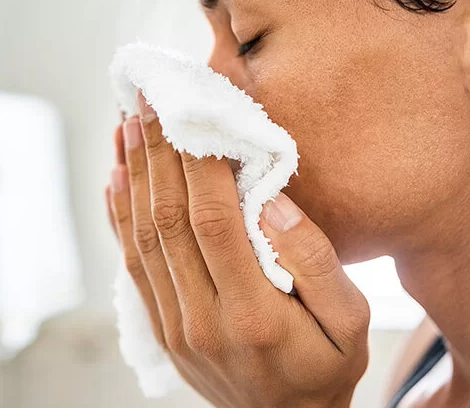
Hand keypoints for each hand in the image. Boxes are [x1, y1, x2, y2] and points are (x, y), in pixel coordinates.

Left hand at [105, 94, 369, 406]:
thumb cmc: (327, 368)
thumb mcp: (353, 322)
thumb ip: (315, 261)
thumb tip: (271, 201)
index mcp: (254, 314)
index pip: (213, 220)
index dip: (197, 162)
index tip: (189, 111)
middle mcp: (203, 319)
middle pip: (168, 222)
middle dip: (156, 154)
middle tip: (147, 100)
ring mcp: (175, 326)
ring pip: (143, 239)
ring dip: (133, 177)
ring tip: (126, 125)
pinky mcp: (162, 328)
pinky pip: (133, 265)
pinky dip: (120, 218)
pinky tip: (117, 179)